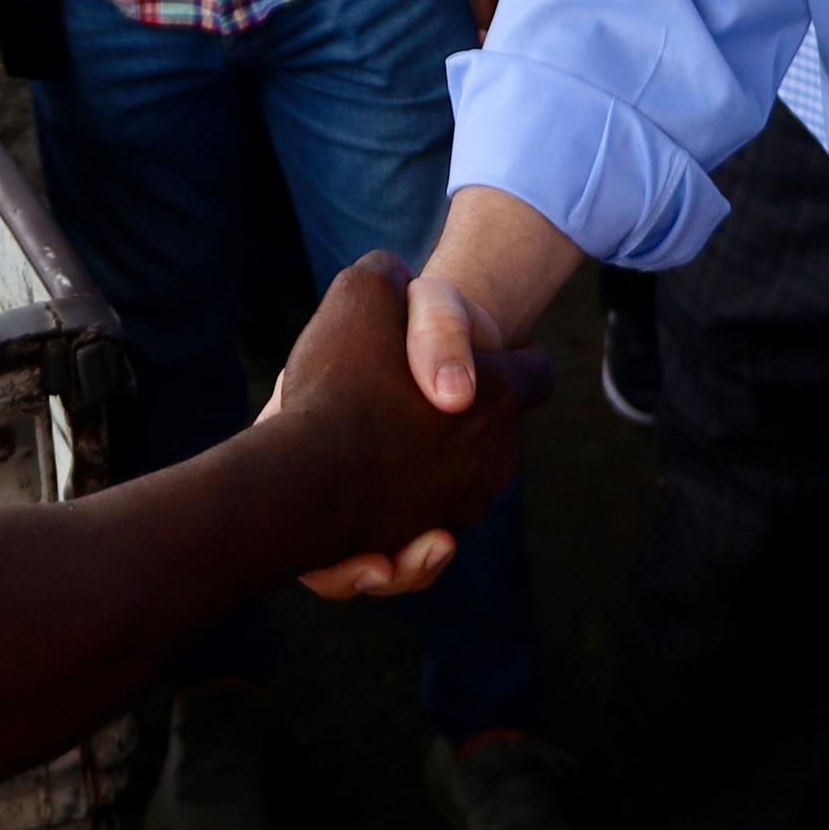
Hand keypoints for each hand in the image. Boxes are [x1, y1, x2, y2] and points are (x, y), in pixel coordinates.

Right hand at [259, 256, 533, 600]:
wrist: (293, 482)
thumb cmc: (338, 382)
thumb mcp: (367, 291)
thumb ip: (393, 280)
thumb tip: (399, 291)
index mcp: (498, 396)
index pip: (535, 372)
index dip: (510, 356)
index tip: (483, 356)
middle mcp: (494, 459)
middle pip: (490, 430)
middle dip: (452, 417)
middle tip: (397, 396)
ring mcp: (459, 509)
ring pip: (452, 486)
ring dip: (419, 470)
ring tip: (368, 450)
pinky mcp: (417, 549)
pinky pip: (420, 536)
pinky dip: (400, 521)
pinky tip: (370, 500)